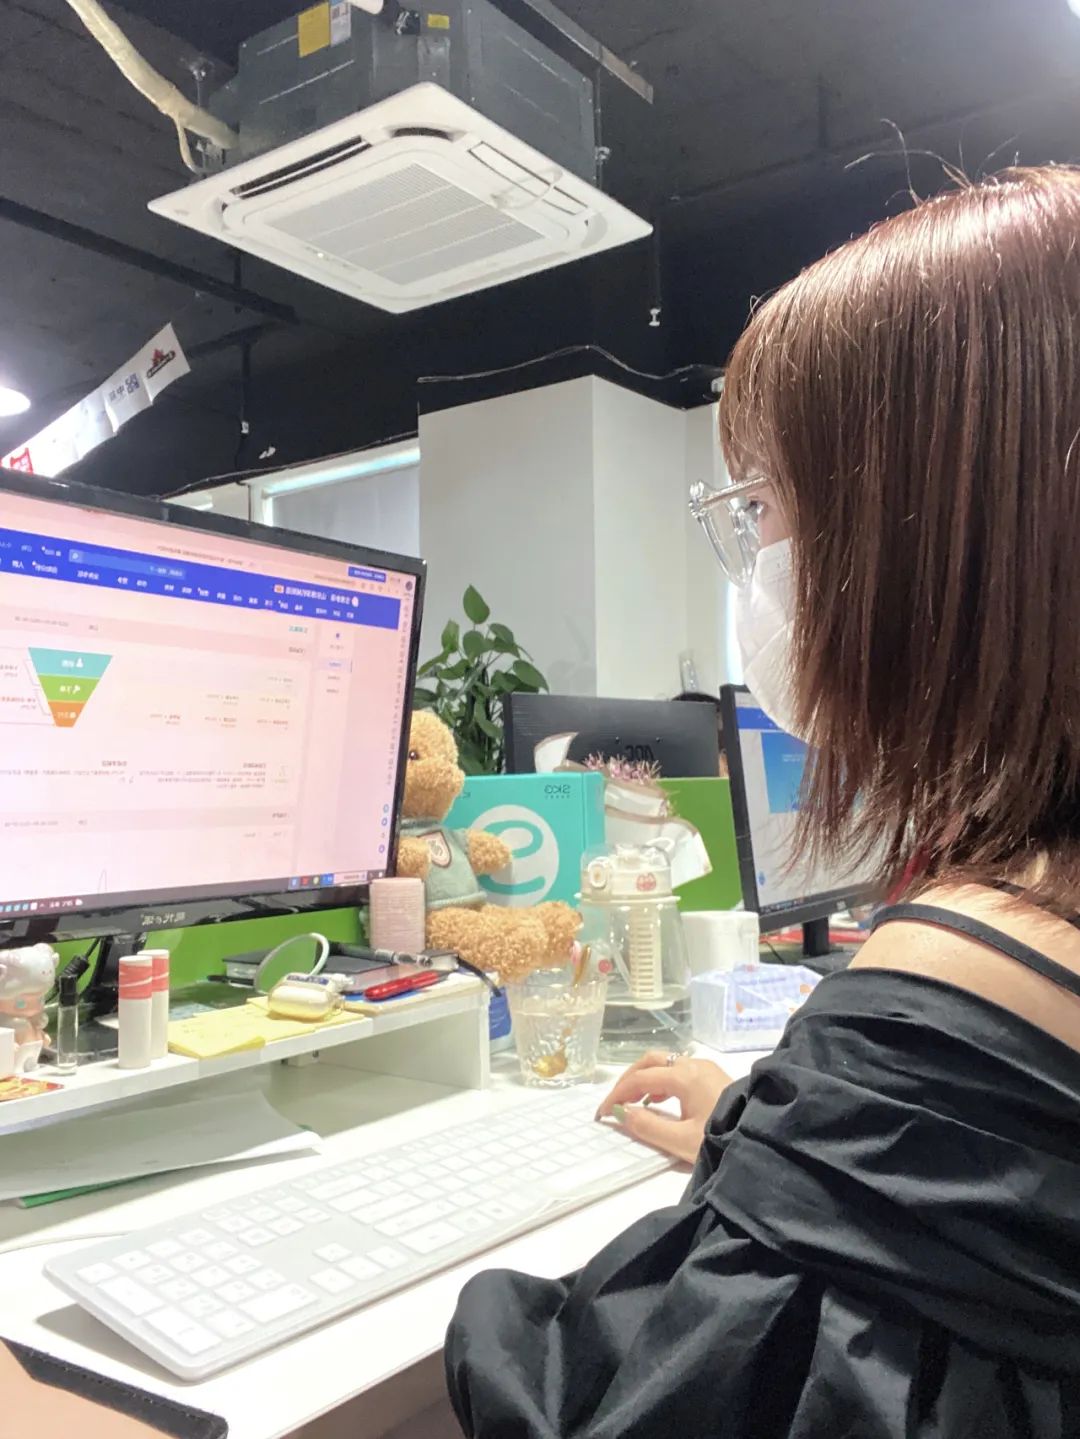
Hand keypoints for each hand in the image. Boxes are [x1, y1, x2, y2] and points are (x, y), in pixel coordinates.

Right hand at [595, 1051, 732, 1164]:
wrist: (764, 1141)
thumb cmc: (721, 1140)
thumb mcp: (680, 1141)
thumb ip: (647, 1126)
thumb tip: (620, 1113)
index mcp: (684, 1075)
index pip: (639, 1078)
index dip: (617, 1094)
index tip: (602, 1114)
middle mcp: (694, 1064)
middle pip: (651, 1061)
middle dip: (629, 1079)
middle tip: (615, 1102)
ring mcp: (706, 1068)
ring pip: (665, 1064)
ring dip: (645, 1079)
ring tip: (634, 1103)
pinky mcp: (714, 1077)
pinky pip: (679, 1070)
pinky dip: (662, 1082)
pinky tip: (659, 1100)